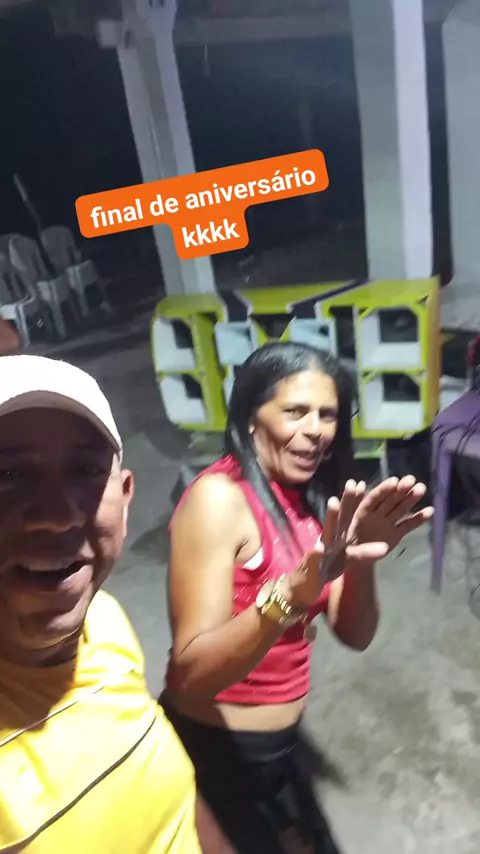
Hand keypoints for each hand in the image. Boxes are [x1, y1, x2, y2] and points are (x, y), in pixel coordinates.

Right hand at [286, 480, 387, 605]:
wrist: (307, 584)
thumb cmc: (328, 567)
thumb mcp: (349, 559)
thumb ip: (365, 551)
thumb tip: (386, 547)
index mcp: (340, 535)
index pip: (350, 515)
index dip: (356, 500)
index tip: (363, 483)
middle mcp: (330, 537)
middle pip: (340, 517)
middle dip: (346, 501)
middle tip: (352, 483)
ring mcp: (320, 549)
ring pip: (326, 532)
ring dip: (329, 517)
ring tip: (333, 502)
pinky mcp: (312, 564)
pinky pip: (315, 558)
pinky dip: (316, 553)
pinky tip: (319, 548)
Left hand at [347, 475, 433, 554]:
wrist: (354, 561)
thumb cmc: (347, 550)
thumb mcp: (350, 550)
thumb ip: (363, 549)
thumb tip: (380, 547)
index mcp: (362, 513)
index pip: (373, 499)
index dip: (383, 490)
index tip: (394, 481)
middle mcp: (376, 514)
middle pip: (389, 500)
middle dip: (400, 490)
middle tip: (412, 479)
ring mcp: (387, 523)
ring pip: (400, 509)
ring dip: (411, 499)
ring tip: (422, 488)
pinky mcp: (396, 534)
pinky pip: (408, 526)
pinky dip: (418, 519)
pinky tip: (430, 511)